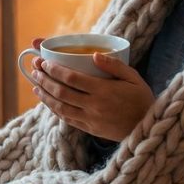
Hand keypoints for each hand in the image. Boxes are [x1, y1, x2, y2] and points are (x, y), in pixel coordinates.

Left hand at [29, 38, 154, 141]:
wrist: (147, 128)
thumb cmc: (141, 98)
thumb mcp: (134, 78)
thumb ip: (114, 65)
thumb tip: (94, 54)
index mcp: (104, 91)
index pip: (72, 78)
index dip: (55, 70)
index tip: (45, 63)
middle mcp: (94, 106)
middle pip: (62, 92)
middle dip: (45, 80)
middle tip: (35, 70)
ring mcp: (90, 119)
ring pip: (60, 107)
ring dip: (46, 96)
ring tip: (35, 86)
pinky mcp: (89, 129)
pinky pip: (67, 119)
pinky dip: (54, 110)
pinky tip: (48, 102)